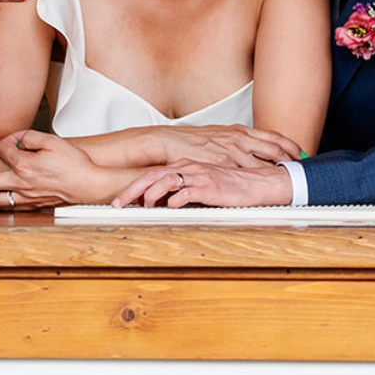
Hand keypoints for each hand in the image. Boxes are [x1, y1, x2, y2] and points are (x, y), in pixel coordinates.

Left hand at [0, 130, 87, 209]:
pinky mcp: (31, 205)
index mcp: (24, 165)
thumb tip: (16, 140)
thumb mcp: (52, 141)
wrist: (89, 184)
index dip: (5, 142)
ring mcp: (25, 197)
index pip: (3, 150)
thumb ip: (30, 137)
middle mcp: (20, 183)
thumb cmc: (74, 163)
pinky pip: (6, 207)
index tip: (12, 140)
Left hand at [111, 161, 292, 208]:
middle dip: (131, 191)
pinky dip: (174, 200)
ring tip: (141, 207)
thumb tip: (162, 203)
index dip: (132, 187)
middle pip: (151, 176)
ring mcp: (198, 175)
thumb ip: (182, 190)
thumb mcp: (202, 186)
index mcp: (183, 166)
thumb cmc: (230, 187)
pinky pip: (187, 191)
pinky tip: (168, 208)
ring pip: (165, 182)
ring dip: (150, 195)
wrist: (258, 183)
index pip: (151, 174)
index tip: (118, 201)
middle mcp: (187, 167)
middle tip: (116, 205)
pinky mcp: (209, 185)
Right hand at [145, 125, 303, 168]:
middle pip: (274, 148)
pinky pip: (245, 172)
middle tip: (305, 167)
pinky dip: (258, 180)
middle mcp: (239, 138)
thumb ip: (238, 142)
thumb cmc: (193, 141)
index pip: (273, 136)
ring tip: (293, 179)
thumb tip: (253, 149)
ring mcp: (231, 151)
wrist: (169, 141)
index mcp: (240, 130)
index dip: (291, 145)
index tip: (303, 153)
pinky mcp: (221, 163)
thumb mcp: (220, 136)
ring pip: (263, 161)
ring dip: (279, 170)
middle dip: (292, 158)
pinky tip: (267, 186)